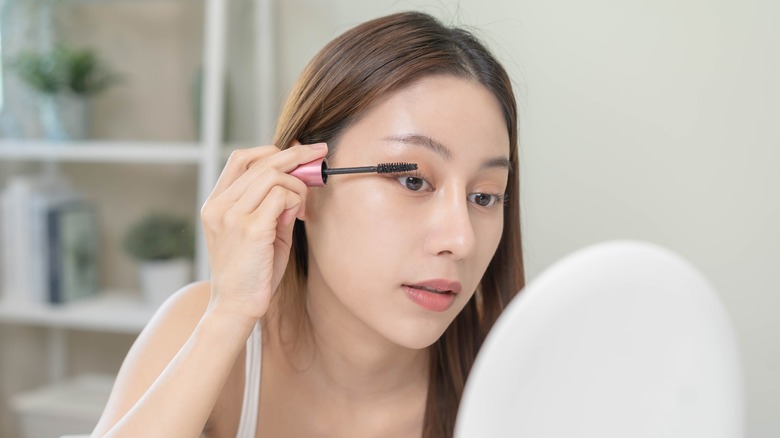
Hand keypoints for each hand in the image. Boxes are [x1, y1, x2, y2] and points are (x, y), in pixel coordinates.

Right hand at [200, 142, 327, 324]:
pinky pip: (282, 197)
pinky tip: (297, 217)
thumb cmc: (252, 272)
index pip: (241, 159)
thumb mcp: (260, 231)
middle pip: (262, 162)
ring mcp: (232, 216)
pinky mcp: (250, 229)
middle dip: (297, 155)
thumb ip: (274, 204)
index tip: (298, 152)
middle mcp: (219, 206)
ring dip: (298, 186)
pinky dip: (296, 201)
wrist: (236, 307)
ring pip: (274, 176)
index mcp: (216, 204)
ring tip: (302, 206)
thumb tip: (298, 177)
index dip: (271, 150)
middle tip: (321, 153)